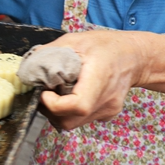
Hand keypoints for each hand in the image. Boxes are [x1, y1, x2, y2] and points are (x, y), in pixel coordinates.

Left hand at [34, 30, 148, 130]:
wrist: (136, 57)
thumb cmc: (107, 46)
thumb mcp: (75, 40)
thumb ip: (50, 53)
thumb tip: (29, 67)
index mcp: (99, 78)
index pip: (77, 105)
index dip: (54, 104)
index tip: (44, 92)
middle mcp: (106, 100)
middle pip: (69, 121)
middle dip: (49, 110)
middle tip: (44, 92)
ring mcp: (107, 111)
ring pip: (72, 123)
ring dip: (57, 112)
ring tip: (56, 92)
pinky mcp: (106, 114)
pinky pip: (80, 119)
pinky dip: (68, 111)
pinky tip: (70, 94)